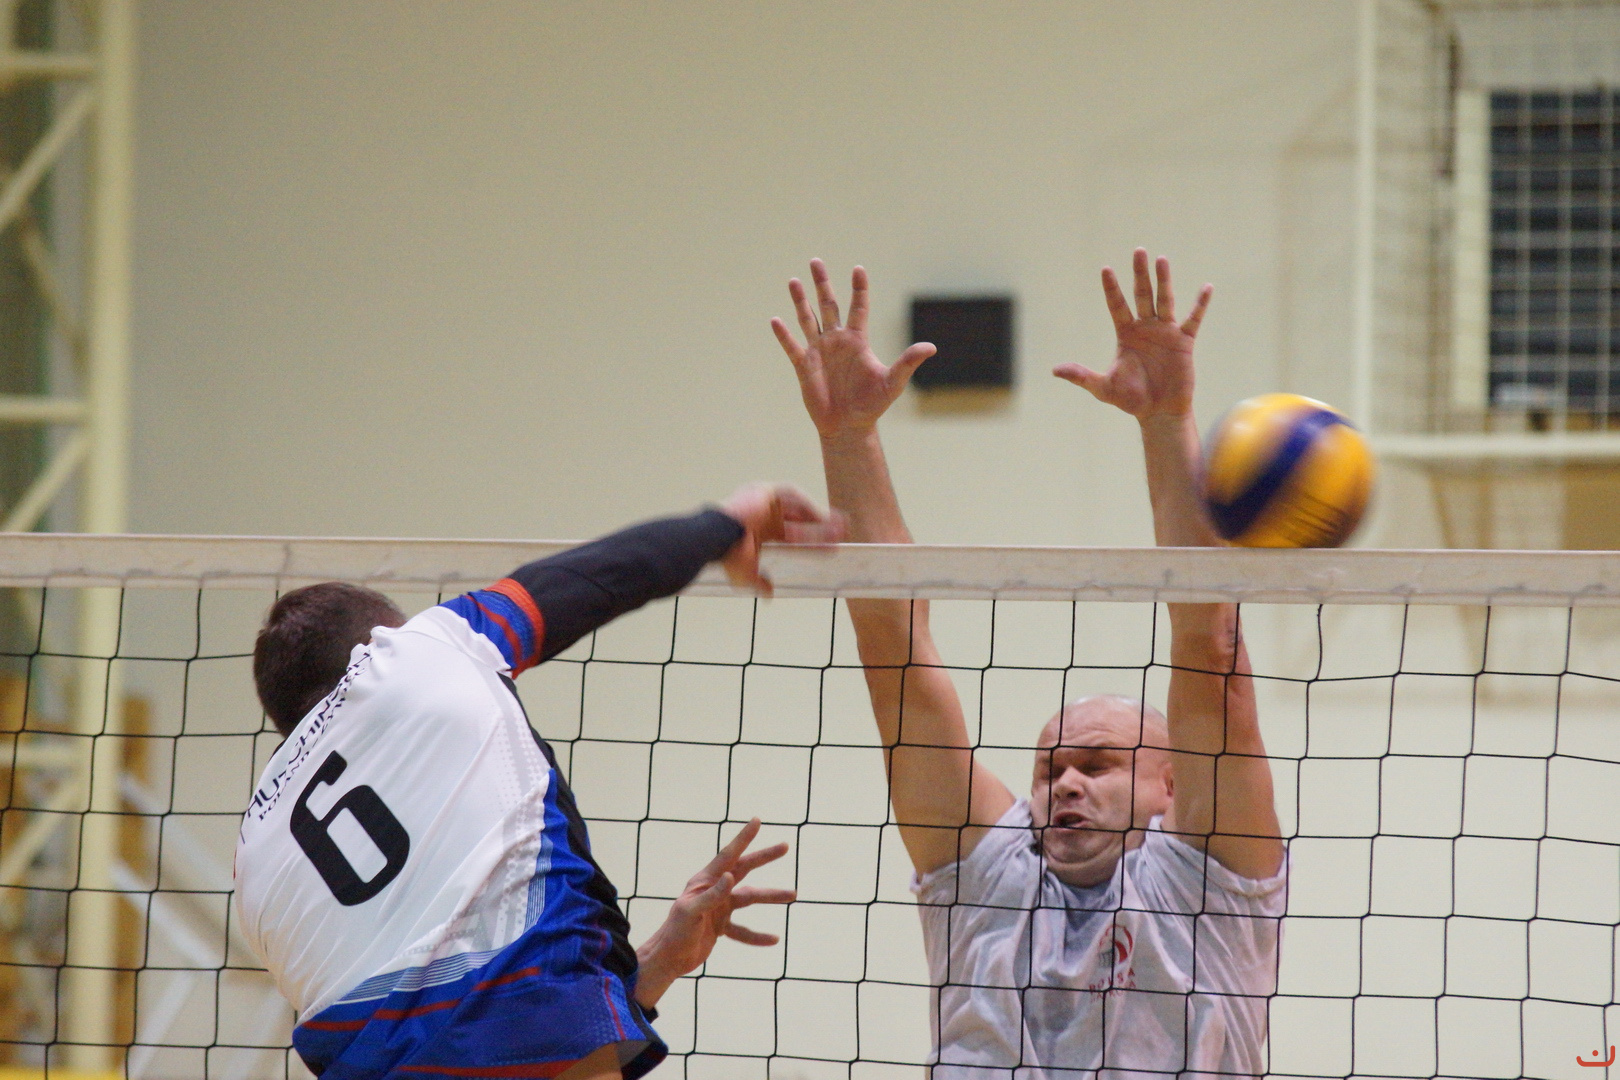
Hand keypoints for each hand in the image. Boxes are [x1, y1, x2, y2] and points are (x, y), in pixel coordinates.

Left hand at [633, 819, 794, 1009]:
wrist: (668, 959)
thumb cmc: (675, 932)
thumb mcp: (692, 912)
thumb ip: (712, 895)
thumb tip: (731, 876)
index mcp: (704, 881)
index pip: (728, 856)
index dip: (743, 838)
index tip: (757, 820)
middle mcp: (713, 890)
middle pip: (744, 869)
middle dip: (764, 858)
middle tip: (785, 846)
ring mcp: (719, 908)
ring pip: (750, 899)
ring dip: (771, 896)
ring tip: (793, 894)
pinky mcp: (721, 926)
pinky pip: (744, 930)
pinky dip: (758, 935)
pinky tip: (774, 939)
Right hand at [718, 483, 844, 595]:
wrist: (717, 539)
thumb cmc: (729, 556)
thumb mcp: (747, 574)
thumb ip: (760, 582)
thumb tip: (769, 595)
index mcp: (761, 533)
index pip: (793, 538)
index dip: (814, 543)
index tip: (832, 549)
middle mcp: (764, 516)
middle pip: (801, 521)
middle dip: (822, 528)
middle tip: (843, 534)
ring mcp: (765, 503)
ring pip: (799, 508)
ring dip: (819, 516)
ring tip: (840, 525)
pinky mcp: (765, 491)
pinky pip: (791, 493)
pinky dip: (807, 502)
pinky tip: (821, 514)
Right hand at [771, 259, 936, 440]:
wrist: (848, 427)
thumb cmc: (872, 405)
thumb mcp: (893, 382)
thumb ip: (908, 362)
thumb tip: (931, 347)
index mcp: (857, 340)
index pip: (858, 307)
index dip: (858, 288)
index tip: (858, 268)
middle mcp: (837, 341)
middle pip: (828, 305)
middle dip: (822, 284)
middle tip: (816, 260)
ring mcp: (819, 352)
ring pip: (807, 320)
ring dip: (800, 301)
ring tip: (794, 281)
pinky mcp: (804, 366)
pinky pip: (792, 346)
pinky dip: (784, 335)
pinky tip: (775, 320)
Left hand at [1053, 248, 1211, 420]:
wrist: (1159, 412)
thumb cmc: (1131, 400)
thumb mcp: (1103, 387)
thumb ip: (1081, 376)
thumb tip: (1055, 370)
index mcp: (1126, 334)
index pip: (1117, 305)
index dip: (1112, 288)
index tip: (1105, 269)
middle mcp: (1145, 328)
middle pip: (1141, 295)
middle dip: (1139, 274)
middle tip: (1138, 251)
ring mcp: (1165, 332)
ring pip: (1164, 300)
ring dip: (1164, 280)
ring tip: (1161, 259)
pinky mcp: (1183, 341)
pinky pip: (1192, 319)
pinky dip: (1199, 304)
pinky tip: (1206, 288)